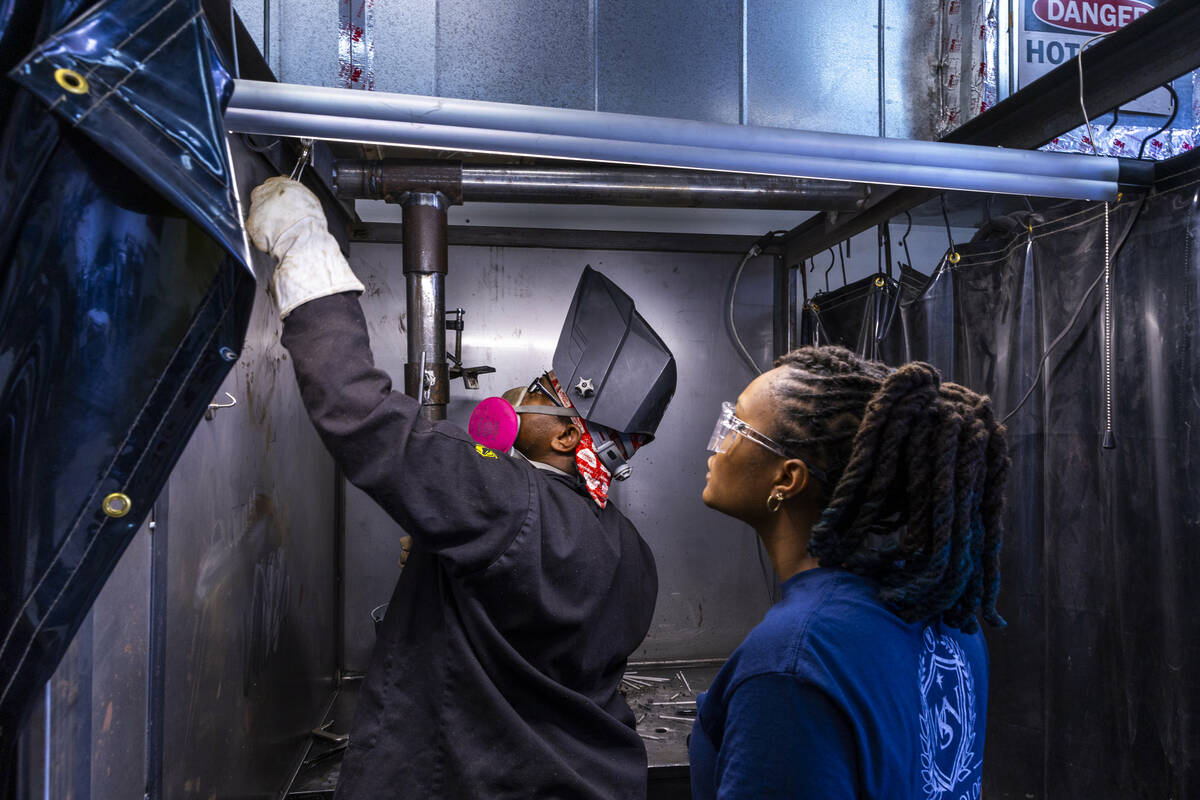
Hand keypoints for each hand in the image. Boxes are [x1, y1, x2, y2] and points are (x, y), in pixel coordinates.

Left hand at [245, 177, 363, 318]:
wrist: (305, 243)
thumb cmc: (311, 228)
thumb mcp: (310, 204)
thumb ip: (296, 197)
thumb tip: (292, 199)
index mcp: (285, 186)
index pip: (272, 184)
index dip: (273, 196)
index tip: (276, 205)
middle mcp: (269, 194)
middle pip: (260, 197)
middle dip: (266, 208)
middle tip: (277, 221)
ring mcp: (259, 208)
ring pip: (255, 213)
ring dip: (263, 223)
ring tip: (277, 233)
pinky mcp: (252, 223)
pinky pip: (252, 229)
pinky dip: (259, 236)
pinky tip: (272, 240)